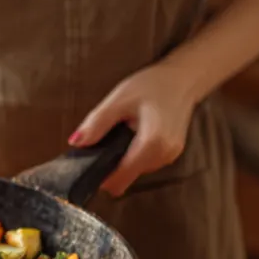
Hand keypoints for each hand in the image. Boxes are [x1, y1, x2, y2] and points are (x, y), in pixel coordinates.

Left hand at [69, 63, 196, 196]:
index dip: (100, 176)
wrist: (182, 79)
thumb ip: (97, 123)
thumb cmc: (152, 85)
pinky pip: (144, 163)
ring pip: (134, 171)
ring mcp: (170, 157)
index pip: (120, 179)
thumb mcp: (119, 100)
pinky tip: (132, 134)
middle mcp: (164, 156)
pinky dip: (133, 154)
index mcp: (152, 144)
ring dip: (122, 158)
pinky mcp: (171, 155)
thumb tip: (75, 142)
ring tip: (122, 132)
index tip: (87, 165)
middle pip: (125, 177)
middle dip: (110, 164)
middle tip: (105, 138)